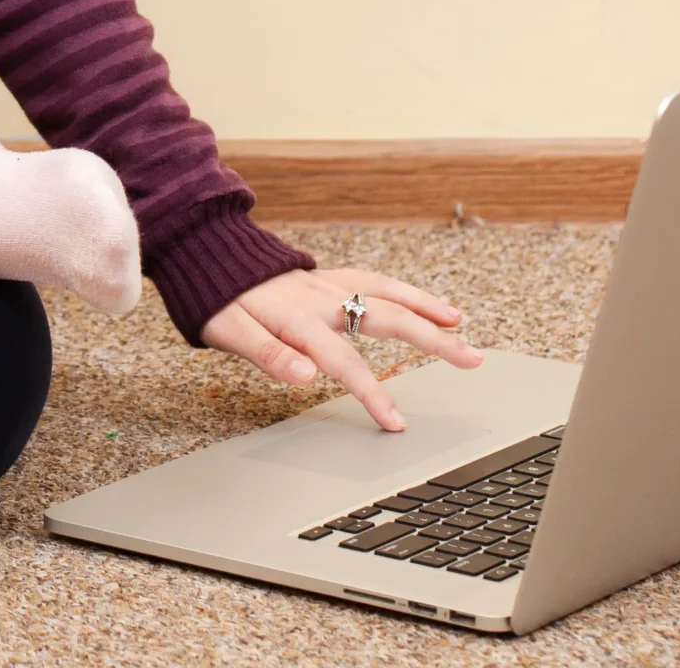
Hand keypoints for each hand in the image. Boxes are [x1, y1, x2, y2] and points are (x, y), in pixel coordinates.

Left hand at [202, 267, 479, 431]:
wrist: (208, 254)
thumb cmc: (219, 301)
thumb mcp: (230, 333)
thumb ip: (270, 355)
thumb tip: (308, 378)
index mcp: (300, 319)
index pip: (346, 363)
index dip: (374, 394)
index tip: (398, 423)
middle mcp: (323, 298)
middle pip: (387, 318)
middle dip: (433, 340)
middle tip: (471, 360)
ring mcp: (329, 282)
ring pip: (387, 292)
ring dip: (427, 309)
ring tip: (461, 326)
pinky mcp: (328, 275)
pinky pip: (375, 280)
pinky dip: (405, 290)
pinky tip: (425, 301)